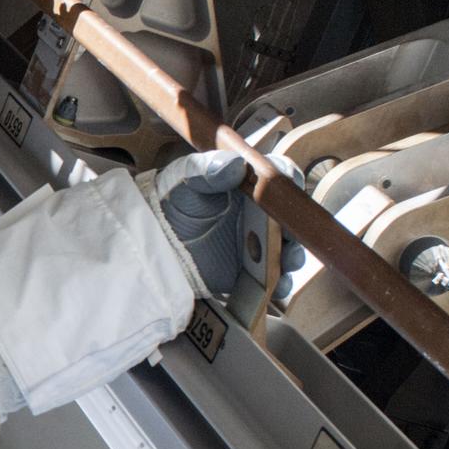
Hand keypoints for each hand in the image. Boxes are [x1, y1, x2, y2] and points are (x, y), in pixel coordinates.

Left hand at [147, 149, 303, 296]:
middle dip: (299, 227)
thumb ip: (208, 169)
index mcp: (248, 187)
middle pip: (292, 220)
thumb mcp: (184, 179)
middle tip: (291, 234)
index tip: (290, 188)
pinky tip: (276, 284)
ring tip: (286, 261)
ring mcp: (254, 244)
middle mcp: (258, 215)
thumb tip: (236, 164)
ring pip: (286, 251)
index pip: (280, 181)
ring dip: (293, 256)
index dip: (289, 182)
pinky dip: (278, 284)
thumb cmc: (168, 202)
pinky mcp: (246, 272)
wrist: (148, 241)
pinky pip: (270, 280)